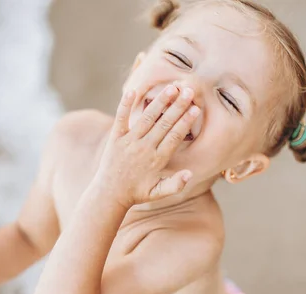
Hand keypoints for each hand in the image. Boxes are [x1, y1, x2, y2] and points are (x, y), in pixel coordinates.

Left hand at [95, 84, 199, 206]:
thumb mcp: (158, 193)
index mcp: (156, 160)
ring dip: (159, 101)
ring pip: (147, 117)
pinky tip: (132, 91)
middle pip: (164, 123)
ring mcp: (128, 142)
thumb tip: (190, 174)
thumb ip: (175, 185)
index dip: (186, 121)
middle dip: (178, 106)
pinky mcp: (115, 138)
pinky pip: (120, 118)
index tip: (196, 108)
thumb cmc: (137, 193)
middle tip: (189, 90)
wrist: (109, 194)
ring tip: (172, 87)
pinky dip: (125, 105)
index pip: (174, 136)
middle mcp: (143, 148)